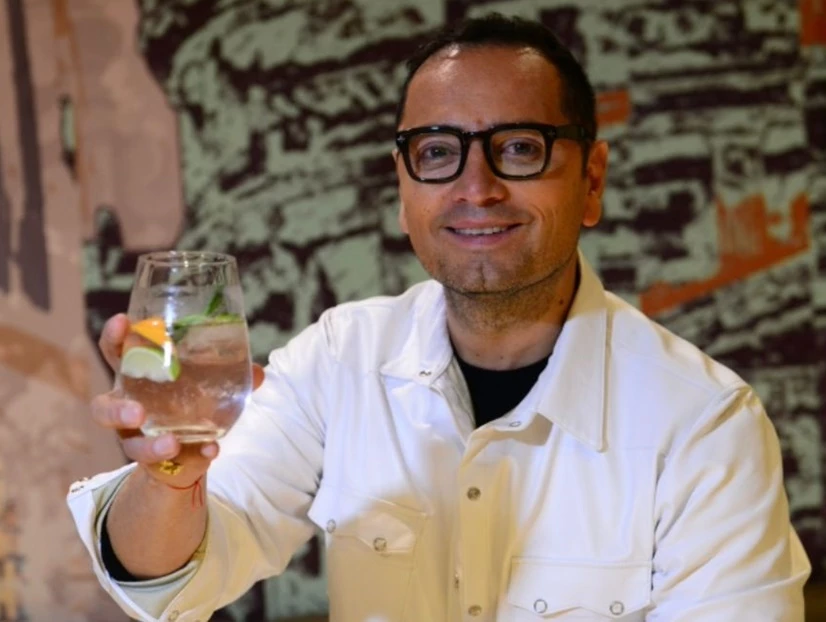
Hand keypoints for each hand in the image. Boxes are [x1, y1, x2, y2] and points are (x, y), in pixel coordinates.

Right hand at [92, 313, 264, 484]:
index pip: (114, 354)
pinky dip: (193, 457)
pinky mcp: (154, 464)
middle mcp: (127, 409)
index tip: (122, 322)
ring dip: (149, 446)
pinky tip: (210, 451)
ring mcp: (135, 439)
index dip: (114, 338)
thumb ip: (228, 376)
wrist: (186, 451)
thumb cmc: (187, 402)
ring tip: (171, 443)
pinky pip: (166, 465)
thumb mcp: (205, 384)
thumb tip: (257, 371)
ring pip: (129, 445)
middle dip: (116, 410)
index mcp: (135, 378)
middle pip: (103, 409)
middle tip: (138, 412)